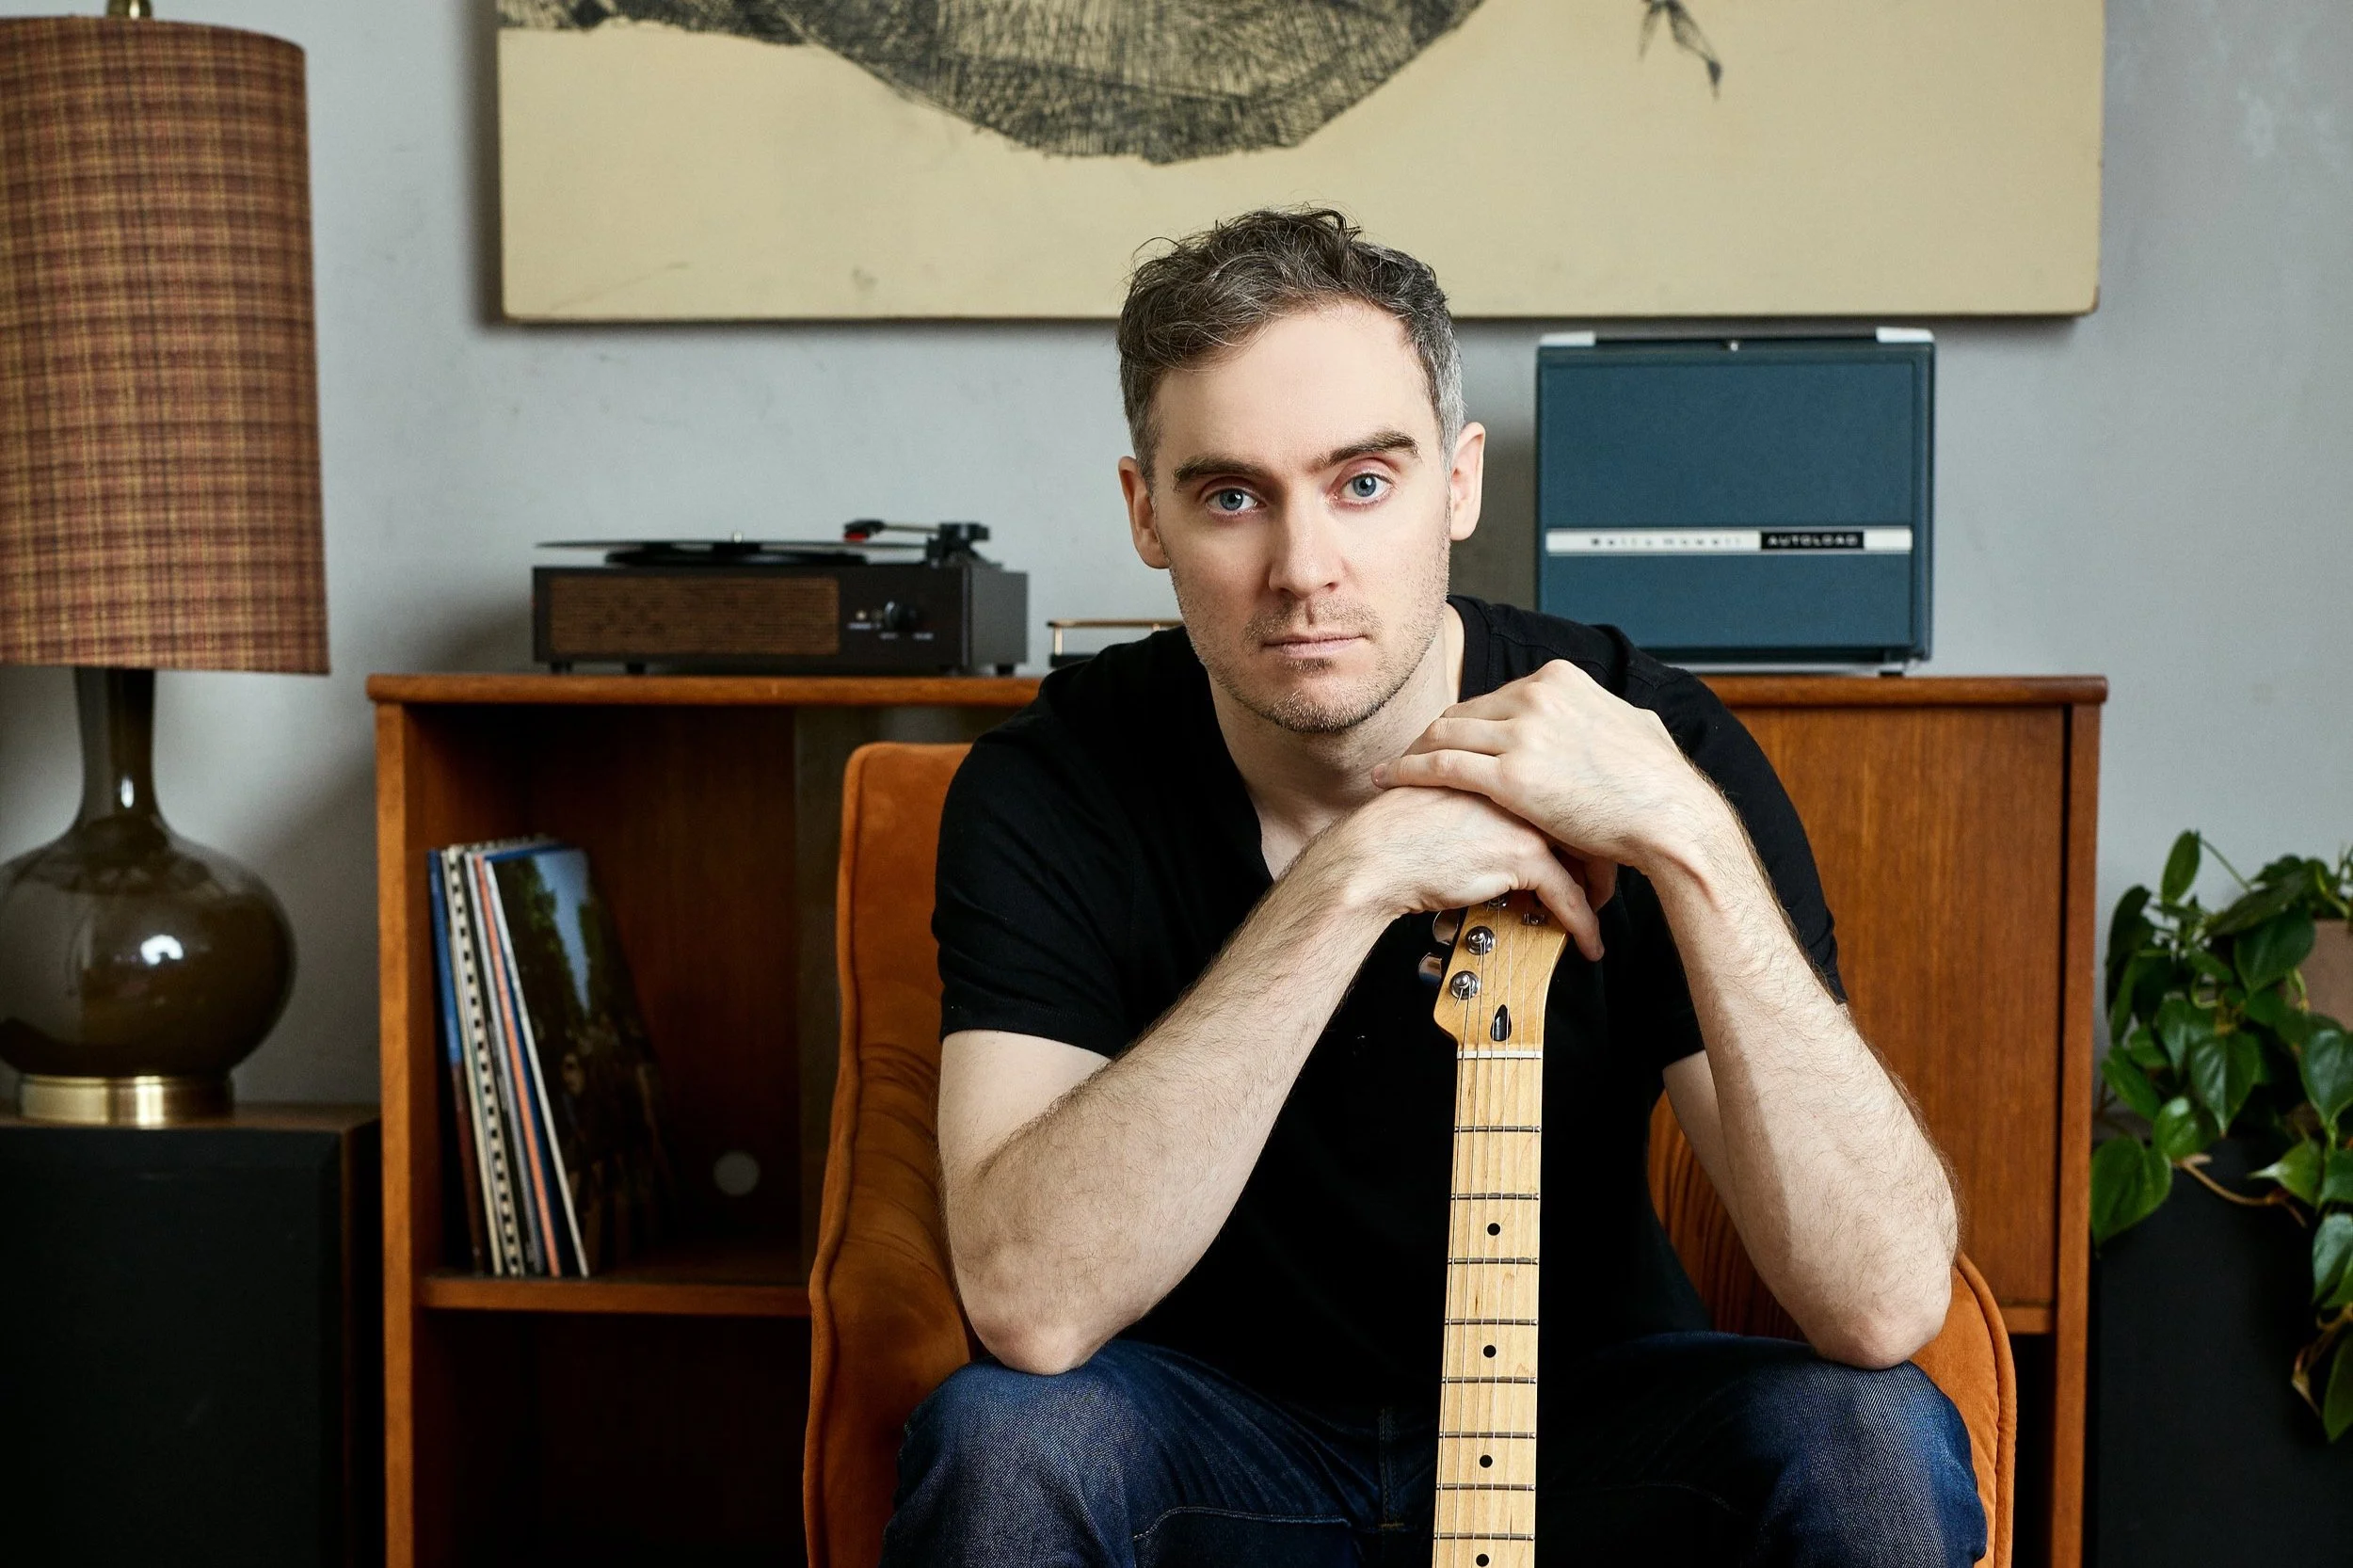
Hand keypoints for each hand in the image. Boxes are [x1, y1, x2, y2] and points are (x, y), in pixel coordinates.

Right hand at [1308, 782, 1607, 960]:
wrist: (1377, 852)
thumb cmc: (1403, 830)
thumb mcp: (1454, 799)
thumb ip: (1490, 804)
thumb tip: (1512, 830)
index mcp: (1510, 767)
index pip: (1568, 794)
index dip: (1583, 828)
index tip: (1590, 852)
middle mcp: (1525, 786)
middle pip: (1586, 823)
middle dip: (1600, 860)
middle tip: (1602, 887)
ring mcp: (1527, 818)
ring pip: (1588, 858)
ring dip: (1600, 893)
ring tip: (1598, 914)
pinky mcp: (1523, 855)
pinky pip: (1572, 897)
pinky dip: (1585, 925)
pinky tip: (1589, 944)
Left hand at [1369, 659, 1725, 879]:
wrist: (1670, 817)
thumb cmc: (1660, 784)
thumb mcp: (1634, 725)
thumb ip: (1605, 713)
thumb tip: (1607, 713)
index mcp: (1561, 679)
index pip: (1495, 697)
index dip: (1467, 722)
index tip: (1449, 738)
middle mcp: (1537, 696)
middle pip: (1463, 712)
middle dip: (1434, 735)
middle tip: (1411, 755)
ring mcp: (1522, 733)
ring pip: (1444, 734)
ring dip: (1412, 751)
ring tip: (1392, 769)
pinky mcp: (1511, 775)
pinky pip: (1441, 766)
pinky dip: (1409, 770)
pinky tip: (1390, 780)